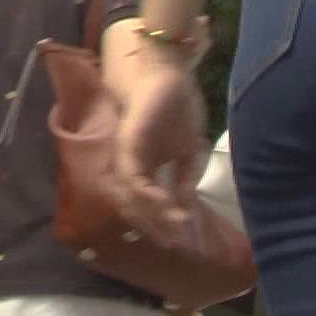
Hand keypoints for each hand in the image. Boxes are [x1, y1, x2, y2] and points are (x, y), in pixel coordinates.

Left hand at [115, 56, 205, 243]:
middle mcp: (130, 165)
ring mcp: (126, 156)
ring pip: (129, 196)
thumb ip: (186, 180)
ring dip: (151, 215)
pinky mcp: (126, 143)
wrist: (173, 74)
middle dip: (154, 226)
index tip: (180, 236)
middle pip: (134, 207)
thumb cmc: (178, 108)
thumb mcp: (189, 152)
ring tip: (173, 226)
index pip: (147, 204)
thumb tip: (186, 208)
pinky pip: (131, 176)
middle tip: (174, 241)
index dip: (161, 223)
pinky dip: (145, 194)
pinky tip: (164, 203)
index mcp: (144, 168)